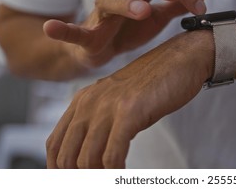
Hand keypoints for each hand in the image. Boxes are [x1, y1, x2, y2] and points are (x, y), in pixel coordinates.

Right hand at [43, 0, 207, 67]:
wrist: (100, 50)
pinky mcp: (86, 36)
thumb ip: (179, 2)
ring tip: (143, 11)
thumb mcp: (158, 17)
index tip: (201, 7)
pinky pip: (72, 31)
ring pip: (106, 0)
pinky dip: (61, 30)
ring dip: (124, 3)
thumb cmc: (129, 29)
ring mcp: (100, 16)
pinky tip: (51, 27)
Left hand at [46, 30, 213, 167]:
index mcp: (82, 100)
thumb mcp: (118, 101)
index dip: (59, 170)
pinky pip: (112, 155)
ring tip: (114, 180)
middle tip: (99, 182)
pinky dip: (116, 172)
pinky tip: (125, 174)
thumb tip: (91, 158)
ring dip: (99, 178)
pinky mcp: (129, 112)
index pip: (55, 146)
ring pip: (86, 161)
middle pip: (66, 157)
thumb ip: (101, 122)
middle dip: (79, 178)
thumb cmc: (153, 85)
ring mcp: (108, 106)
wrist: (181, 59)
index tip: (74, 180)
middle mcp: (89, 103)